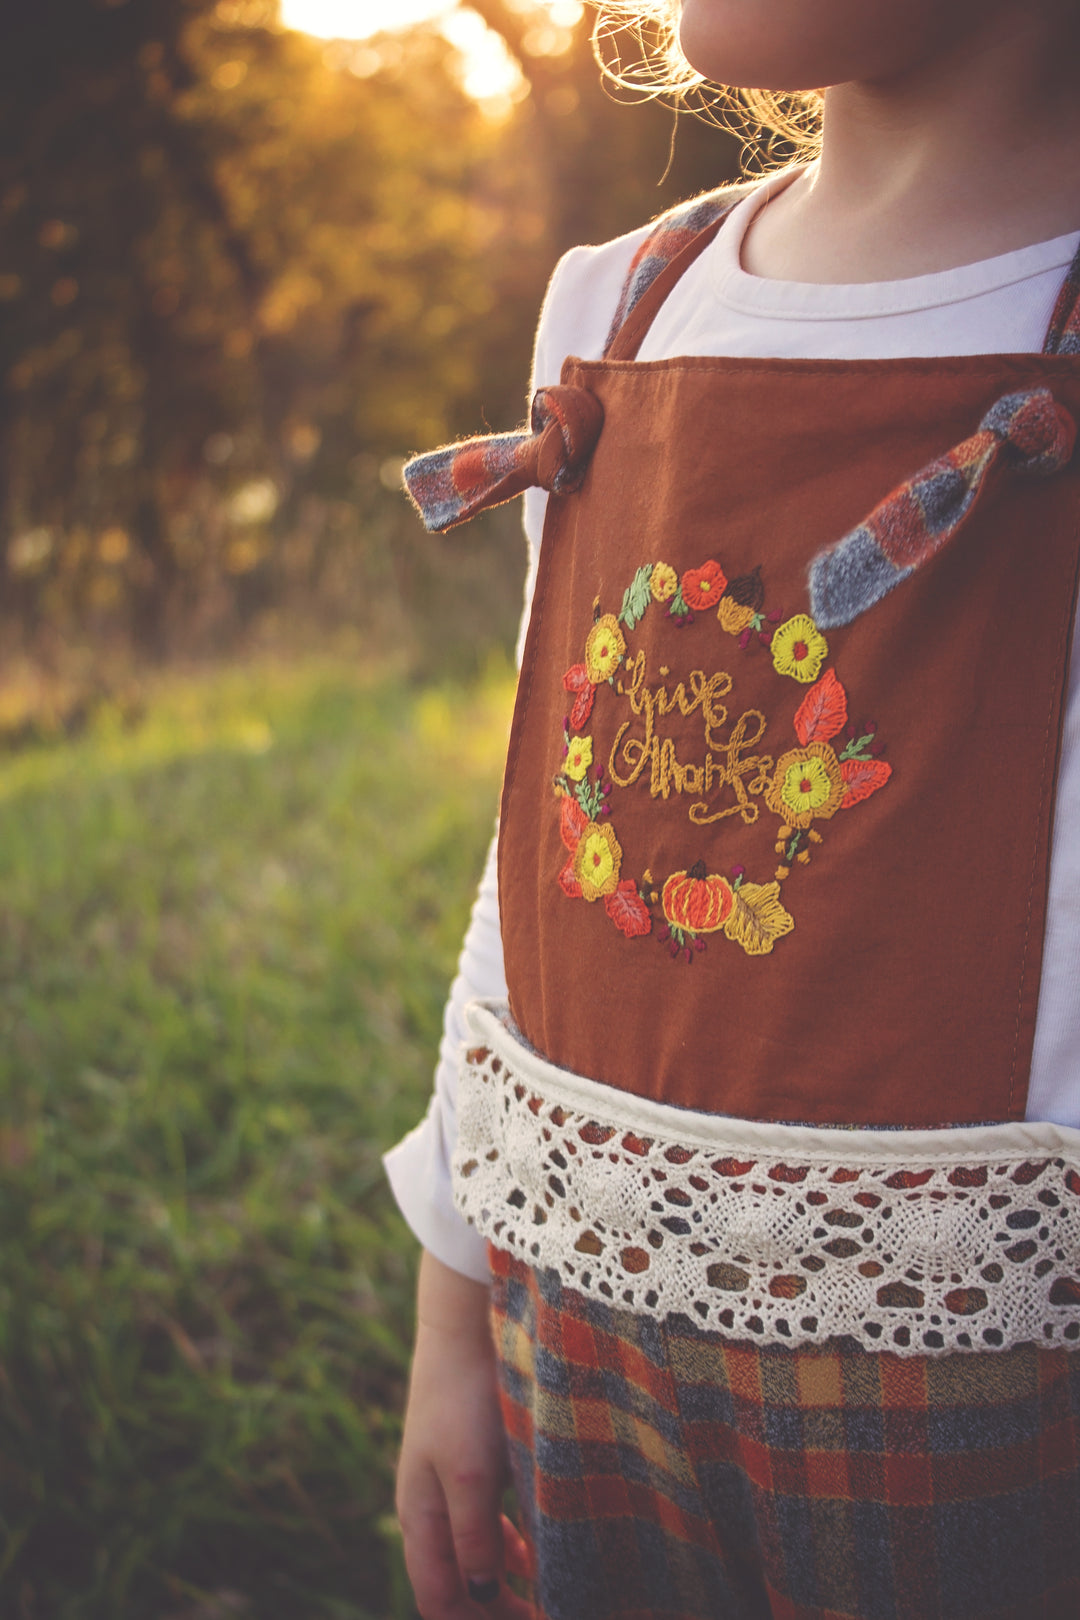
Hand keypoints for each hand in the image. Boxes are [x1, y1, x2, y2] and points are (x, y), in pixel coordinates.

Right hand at [396, 1251, 533, 1619]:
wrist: (467, 1328)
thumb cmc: (464, 1399)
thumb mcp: (470, 1474)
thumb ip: (473, 1536)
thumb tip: (480, 1592)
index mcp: (420, 1518)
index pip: (439, 1600)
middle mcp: (433, 1510)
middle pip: (457, 1585)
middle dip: (495, 1610)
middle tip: (546, 1616)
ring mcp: (453, 1487)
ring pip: (476, 1558)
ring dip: (506, 1583)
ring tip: (548, 1594)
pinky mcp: (477, 1464)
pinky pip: (490, 1526)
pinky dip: (513, 1549)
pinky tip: (538, 1550)